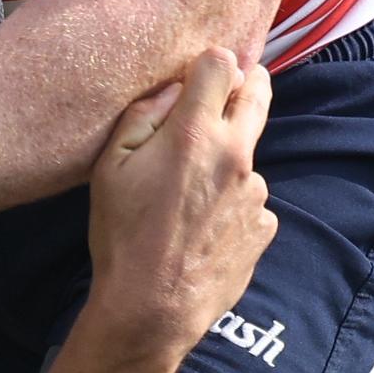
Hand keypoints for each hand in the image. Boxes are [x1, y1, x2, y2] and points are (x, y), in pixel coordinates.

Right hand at [81, 51, 276, 362]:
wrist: (152, 307)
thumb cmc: (122, 235)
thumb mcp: (109, 168)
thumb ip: (142, 116)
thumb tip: (173, 91)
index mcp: (195, 133)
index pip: (222, 64)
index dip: (210, 65)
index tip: (200, 77)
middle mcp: (235, 155)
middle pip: (258, 95)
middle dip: (248, 83)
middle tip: (236, 86)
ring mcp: (256, 192)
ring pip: (248, 155)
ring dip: (229, 159)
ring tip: (190, 196)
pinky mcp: (264, 225)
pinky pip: (251, 200)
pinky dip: (233, 203)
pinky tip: (204, 228)